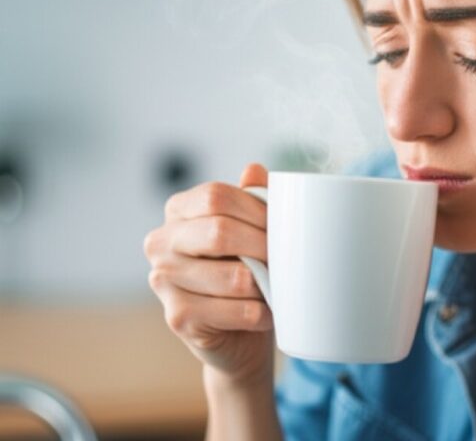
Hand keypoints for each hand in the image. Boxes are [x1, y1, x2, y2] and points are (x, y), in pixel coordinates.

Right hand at [143, 163, 274, 385]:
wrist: (239, 334)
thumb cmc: (246, 271)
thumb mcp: (252, 230)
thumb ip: (253, 198)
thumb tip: (254, 170)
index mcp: (178, 211)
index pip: (216, 196)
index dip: (257, 210)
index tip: (284, 226)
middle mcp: (161, 242)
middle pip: (219, 231)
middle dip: (263, 247)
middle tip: (286, 259)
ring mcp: (163, 280)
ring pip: (233, 277)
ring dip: (266, 284)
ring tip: (277, 287)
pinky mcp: (178, 317)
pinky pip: (235, 311)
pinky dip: (261, 314)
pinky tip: (265, 313)